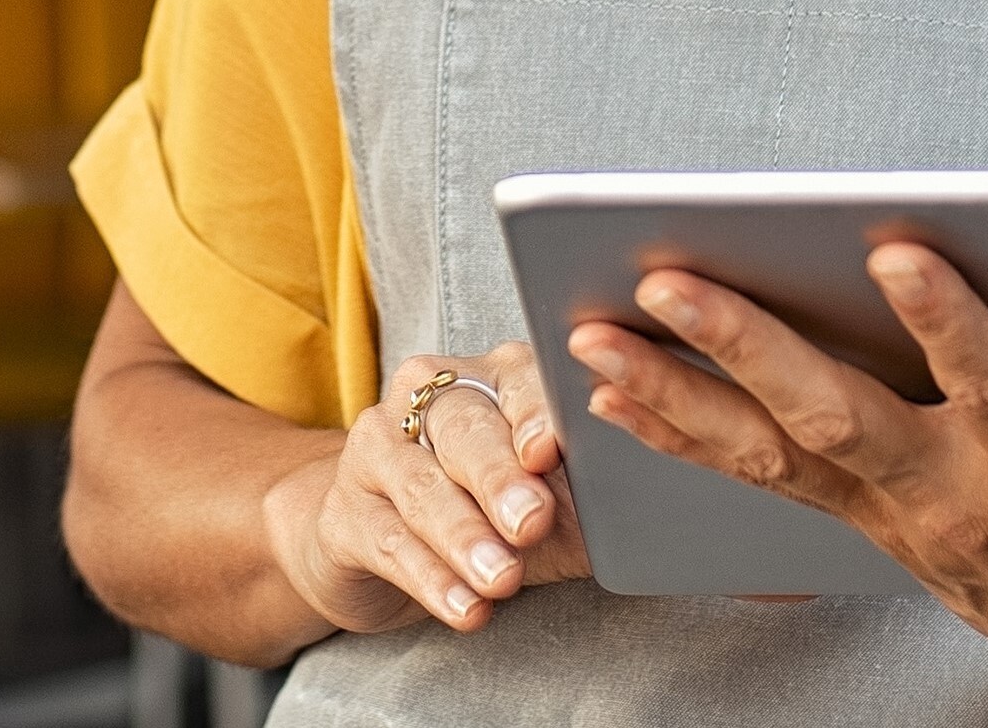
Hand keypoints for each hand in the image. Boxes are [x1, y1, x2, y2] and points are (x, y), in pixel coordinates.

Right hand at [258, 342, 587, 636]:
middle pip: (462, 428)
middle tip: (530, 522)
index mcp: (491, 379)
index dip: (533, 414)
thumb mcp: (549, 500)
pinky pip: (389, 542)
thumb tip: (644, 513)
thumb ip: (588, 496)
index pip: (517, 381)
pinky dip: (432, 579)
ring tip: (502, 579)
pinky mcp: (343, 511)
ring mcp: (376, 450)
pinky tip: (465, 608)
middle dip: (499, 478)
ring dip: (465, 537)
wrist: (384, 542)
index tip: (549, 453)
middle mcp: (425, 398)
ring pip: (421, 486)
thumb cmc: (491, 513)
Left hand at [570, 244, 987, 724]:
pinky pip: (753, 475)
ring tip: (589, 337)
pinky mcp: (859, 517)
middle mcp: (947, 491)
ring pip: (769, 449)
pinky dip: (678, 433)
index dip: (949, 323)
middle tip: (667, 280)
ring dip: (675, 394)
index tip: (898, 247)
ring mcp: (891, 510)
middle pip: (835, 414)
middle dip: (746, 346)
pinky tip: (607, 392)